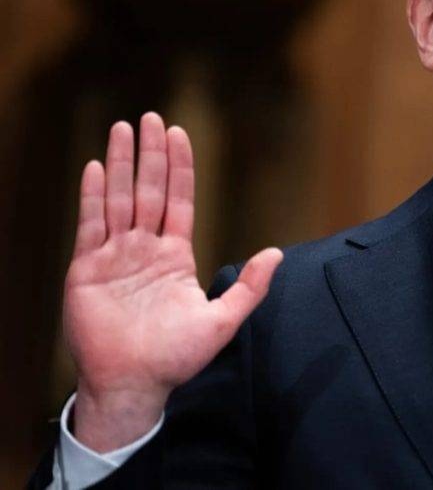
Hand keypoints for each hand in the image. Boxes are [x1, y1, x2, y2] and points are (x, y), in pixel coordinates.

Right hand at [63, 112, 282, 451]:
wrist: (134, 384)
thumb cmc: (177, 356)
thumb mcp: (223, 320)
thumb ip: (249, 287)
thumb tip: (276, 253)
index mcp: (175, 256)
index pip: (179, 200)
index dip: (179, 167)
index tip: (179, 134)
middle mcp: (145, 249)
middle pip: (148, 190)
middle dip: (150, 154)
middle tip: (151, 117)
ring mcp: (115, 256)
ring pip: (119, 199)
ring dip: (120, 164)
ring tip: (122, 128)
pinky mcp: (87, 269)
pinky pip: (91, 224)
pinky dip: (93, 195)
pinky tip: (95, 166)